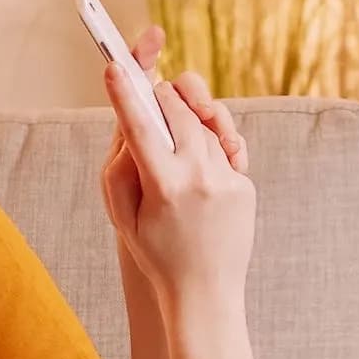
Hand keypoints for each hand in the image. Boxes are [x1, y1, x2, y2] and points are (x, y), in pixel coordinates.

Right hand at [97, 26, 253, 311]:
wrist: (205, 292)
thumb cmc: (155, 253)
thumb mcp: (124, 216)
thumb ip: (122, 167)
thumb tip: (131, 122)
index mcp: (164, 186)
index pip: (140, 127)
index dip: (125, 93)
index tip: (114, 66)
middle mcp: (200, 178)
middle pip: (178, 112)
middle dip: (161, 95)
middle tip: (150, 89)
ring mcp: (227, 180)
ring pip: (204, 125)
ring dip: (186, 120)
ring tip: (171, 141)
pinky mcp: (244, 185)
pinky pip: (224, 148)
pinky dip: (207, 145)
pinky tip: (195, 165)